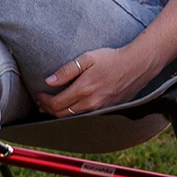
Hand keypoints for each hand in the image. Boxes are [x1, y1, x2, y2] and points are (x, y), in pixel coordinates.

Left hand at [34, 46, 151, 116]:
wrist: (136, 65)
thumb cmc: (111, 59)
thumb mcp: (87, 58)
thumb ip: (66, 70)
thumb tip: (49, 81)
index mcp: (84, 89)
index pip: (57, 103)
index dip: (44, 100)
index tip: (39, 94)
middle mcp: (91, 103)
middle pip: (62, 114)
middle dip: (48, 109)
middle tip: (41, 102)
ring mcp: (100, 109)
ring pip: (73, 118)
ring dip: (59, 114)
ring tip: (50, 107)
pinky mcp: (106, 110)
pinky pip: (84, 117)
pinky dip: (72, 115)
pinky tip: (69, 108)